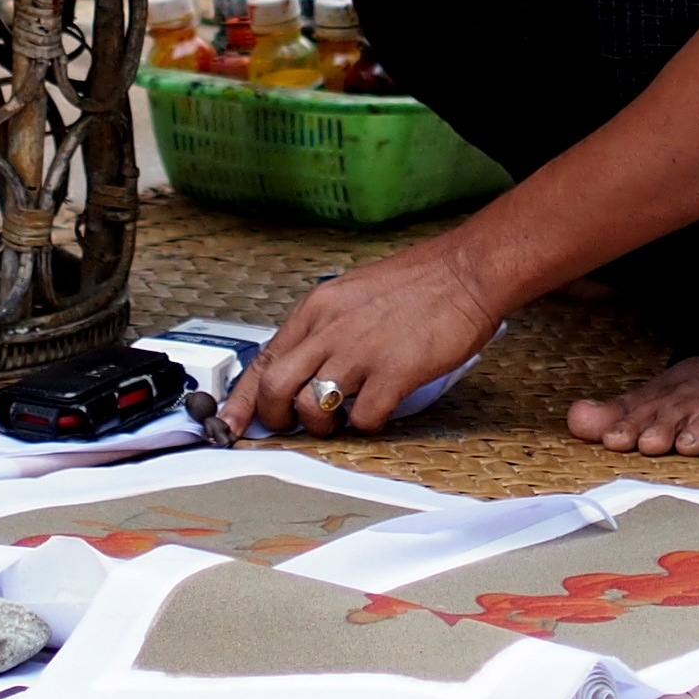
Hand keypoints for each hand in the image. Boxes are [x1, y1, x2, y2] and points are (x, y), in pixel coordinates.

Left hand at [224, 245, 505, 436]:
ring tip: (343, 416)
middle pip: (275, 389)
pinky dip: (367, 425)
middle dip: (278, 418)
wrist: (465, 272)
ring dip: (322, 425)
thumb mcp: (351, 295)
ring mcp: (361, 352)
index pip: (263, 361)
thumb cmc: (416, 284)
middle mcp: (330, 329)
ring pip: (312, 408)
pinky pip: (363, 419)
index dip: (242, 401)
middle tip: (296, 425)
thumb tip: (300, 368)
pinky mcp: (394, 372)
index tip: (233, 425)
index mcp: (317, 309)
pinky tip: (381, 410)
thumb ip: (323, 330)